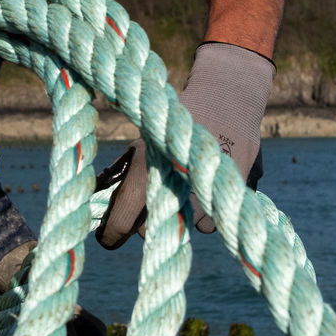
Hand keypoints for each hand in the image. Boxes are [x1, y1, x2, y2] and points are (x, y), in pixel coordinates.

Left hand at [95, 42, 272, 247]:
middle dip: (149, 222)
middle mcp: (175, 198)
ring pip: (194, 226)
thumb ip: (118, 172)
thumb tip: (98, 194)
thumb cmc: (174, 117)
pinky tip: (211, 180)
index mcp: (144, 182)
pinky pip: (222, 213)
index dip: (110, 235)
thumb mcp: (140, 142)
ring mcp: (209, 200)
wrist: (225, 98)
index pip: (120, 227)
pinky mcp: (237, 196)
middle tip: (151, 203)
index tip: (109, 237)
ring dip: (188, 213)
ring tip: (188, 185)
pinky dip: (215, 204)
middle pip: (153, 233)